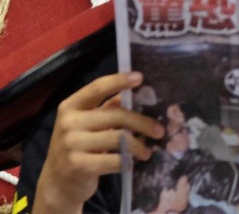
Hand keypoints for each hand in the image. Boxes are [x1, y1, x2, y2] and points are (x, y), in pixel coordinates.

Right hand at [34, 72, 165, 213]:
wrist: (58, 182)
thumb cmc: (78, 146)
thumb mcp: (87, 123)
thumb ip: (107, 107)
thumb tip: (138, 93)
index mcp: (71, 106)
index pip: (97, 88)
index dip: (119, 80)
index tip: (140, 77)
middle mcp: (68, 122)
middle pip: (116, 115)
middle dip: (142, 123)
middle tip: (159, 130)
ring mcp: (71, 144)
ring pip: (118, 138)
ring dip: (139, 146)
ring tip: (147, 152)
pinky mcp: (78, 165)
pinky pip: (114, 159)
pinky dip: (127, 161)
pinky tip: (131, 162)